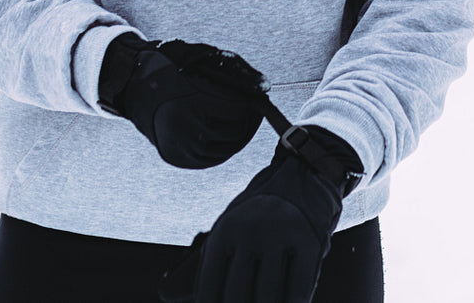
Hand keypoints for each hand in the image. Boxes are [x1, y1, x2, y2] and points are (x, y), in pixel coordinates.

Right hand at [98, 34, 269, 168]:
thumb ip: (237, 71)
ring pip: (224, 150)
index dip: (252, 107)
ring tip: (245, 123)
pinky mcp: (175, 156)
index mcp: (190, 102)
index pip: (235, 112)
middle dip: (249, 123)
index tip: (259, 100)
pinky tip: (229, 136)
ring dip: (240, 137)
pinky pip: (209, 159)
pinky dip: (224, 149)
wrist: (134, 83)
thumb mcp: (204, 58)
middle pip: (232, 134)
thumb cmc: (174, 65)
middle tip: (255, 113)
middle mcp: (182, 128)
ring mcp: (177, 145)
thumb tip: (264, 88)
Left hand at [158, 125, 363, 302]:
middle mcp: (250, 231)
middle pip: (237, 297)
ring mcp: (281, 236)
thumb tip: (164, 295)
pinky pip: (297, 290)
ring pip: (268, 297)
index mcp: (224, 231)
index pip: (209, 290)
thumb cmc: (255, 221)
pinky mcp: (309, 243)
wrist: (302, 181)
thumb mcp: (226, 234)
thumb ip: (199, 268)